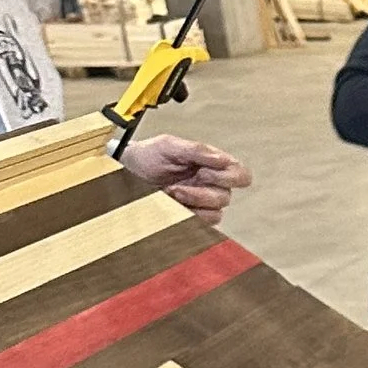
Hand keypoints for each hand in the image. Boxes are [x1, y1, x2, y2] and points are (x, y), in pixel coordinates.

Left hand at [120, 133, 247, 218]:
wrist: (127, 172)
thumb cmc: (146, 156)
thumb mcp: (170, 145)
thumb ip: (198, 150)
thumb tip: (222, 159)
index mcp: (211, 164)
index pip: (240, 174)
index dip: (230, 177)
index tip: (207, 172)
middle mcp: (210, 183)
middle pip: (227, 196)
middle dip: (203, 191)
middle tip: (182, 184)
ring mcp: (201, 201)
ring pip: (216, 212)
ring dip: (194, 203)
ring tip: (173, 192)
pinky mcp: (192, 215)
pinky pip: (204, 222)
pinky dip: (189, 213)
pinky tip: (173, 203)